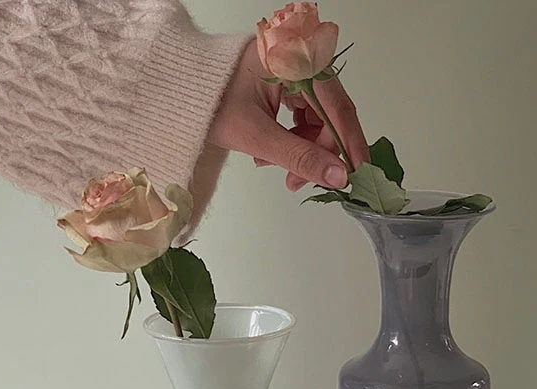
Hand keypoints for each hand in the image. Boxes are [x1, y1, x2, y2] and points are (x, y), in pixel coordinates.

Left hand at [207, 42, 368, 191]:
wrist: (182, 91)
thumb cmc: (211, 103)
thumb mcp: (256, 135)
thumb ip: (299, 157)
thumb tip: (337, 177)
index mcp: (298, 60)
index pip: (339, 109)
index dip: (349, 146)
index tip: (354, 176)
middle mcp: (304, 59)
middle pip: (331, 115)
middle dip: (318, 153)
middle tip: (299, 181)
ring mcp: (297, 69)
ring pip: (319, 119)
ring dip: (303, 149)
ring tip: (277, 167)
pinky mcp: (290, 81)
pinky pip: (305, 114)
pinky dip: (294, 139)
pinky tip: (272, 152)